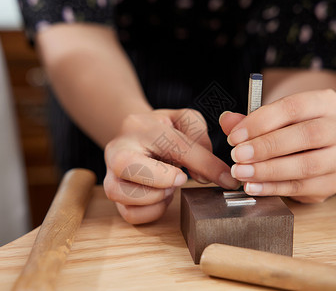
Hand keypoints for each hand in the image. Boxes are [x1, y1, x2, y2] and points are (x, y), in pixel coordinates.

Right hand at [104, 109, 239, 223]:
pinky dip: (151, 212)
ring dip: (154, 197)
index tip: (226, 178)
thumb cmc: (163, 130)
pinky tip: (161, 198)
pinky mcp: (114, 196)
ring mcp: (110, 174)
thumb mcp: (185, 122)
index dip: (203, 163)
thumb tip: (206, 176)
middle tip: (181, 178)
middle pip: (125, 165)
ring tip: (169, 189)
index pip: (172, 143)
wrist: (134, 135)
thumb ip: (200, 141)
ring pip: (121, 193)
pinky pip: (129, 214)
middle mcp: (117, 150)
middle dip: (160, 178)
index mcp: (139, 126)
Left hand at [219, 89, 335, 202]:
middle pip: (306, 135)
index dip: (261, 122)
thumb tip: (227, 121)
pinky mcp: (333, 183)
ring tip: (242, 173)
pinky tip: (253, 187)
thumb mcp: (272, 119)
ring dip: (268, 171)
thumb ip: (249, 120)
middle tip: (238, 156)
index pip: (293, 107)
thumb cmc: (291, 129)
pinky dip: (273, 188)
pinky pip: (302, 187)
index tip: (235, 136)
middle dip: (266, 147)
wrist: (315, 150)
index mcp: (325, 102)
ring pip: (307, 165)